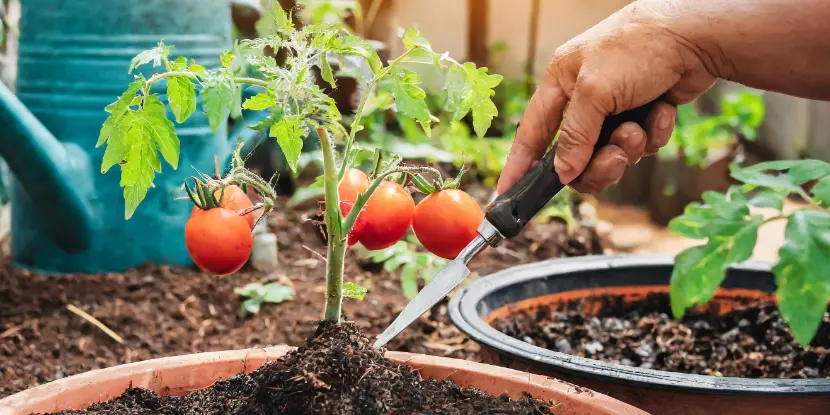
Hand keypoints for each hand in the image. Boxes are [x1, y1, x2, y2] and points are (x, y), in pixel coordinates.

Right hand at [497, 1, 717, 193]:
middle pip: (576, 156)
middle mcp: (584, 98)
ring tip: (638, 128)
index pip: (531, 134)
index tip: (508, 194)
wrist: (696, 36)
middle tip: (614, 159)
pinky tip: (661, 111)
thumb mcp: (595, 92)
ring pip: (610, 155)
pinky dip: (653, 133)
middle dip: (596, 163)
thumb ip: (574, 137)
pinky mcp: (644, 114)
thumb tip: (563, 174)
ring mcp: (615, 108)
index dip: (519, 165)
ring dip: (628, 147)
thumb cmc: (637, 48)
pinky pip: (641, 145)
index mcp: (560, 84)